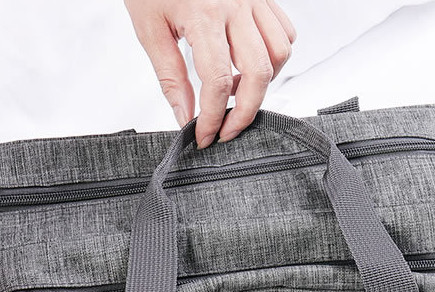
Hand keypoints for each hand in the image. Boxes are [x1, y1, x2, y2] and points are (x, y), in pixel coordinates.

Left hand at [125, 0, 296, 147]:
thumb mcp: (149, 28)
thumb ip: (170, 76)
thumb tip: (184, 115)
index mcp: (203, 15)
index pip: (216, 81)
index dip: (212, 116)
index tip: (205, 135)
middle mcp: (235, 6)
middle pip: (259, 72)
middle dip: (245, 111)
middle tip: (227, 129)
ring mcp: (254, 0)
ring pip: (280, 53)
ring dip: (264, 82)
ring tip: (236, 90)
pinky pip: (285, 31)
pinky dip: (275, 55)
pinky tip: (249, 62)